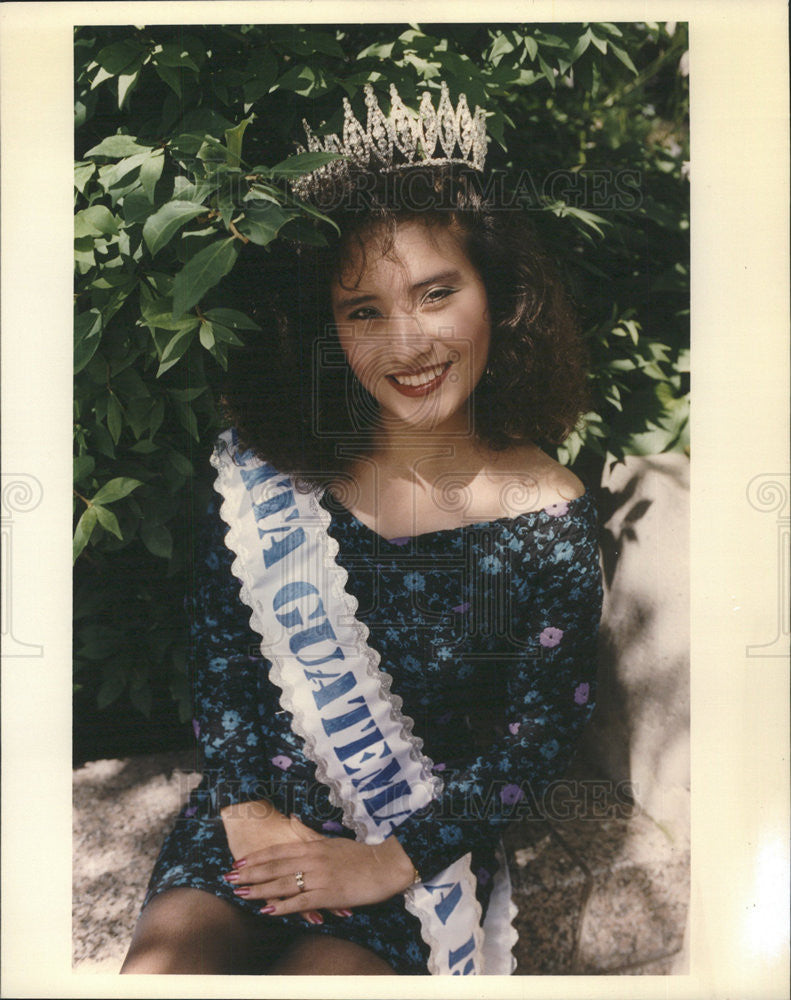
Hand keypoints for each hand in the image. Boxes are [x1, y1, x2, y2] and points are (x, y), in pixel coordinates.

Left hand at [221, 803, 351, 922]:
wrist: (384, 866)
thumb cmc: (360, 854)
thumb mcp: (332, 840)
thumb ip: (311, 835)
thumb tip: (294, 820)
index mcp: (313, 846)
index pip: (278, 851)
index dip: (256, 857)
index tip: (239, 862)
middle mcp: (312, 860)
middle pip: (275, 867)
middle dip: (250, 873)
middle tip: (229, 878)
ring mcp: (319, 877)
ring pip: (283, 884)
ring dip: (260, 890)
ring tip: (241, 894)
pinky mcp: (328, 894)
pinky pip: (301, 901)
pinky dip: (283, 906)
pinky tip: (268, 910)